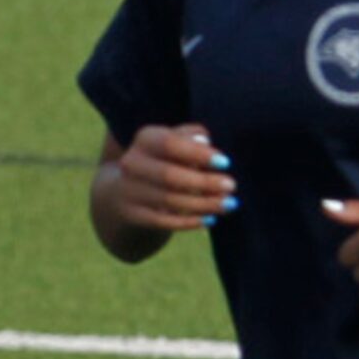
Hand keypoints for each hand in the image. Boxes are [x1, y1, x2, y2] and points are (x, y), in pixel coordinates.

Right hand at [104, 124, 236, 231]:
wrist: (127, 189)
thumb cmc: (165, 159)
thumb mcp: (176, 141)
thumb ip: (192, 137)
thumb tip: (206, 144)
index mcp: (145, 139)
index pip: (169, 144)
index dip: (198, 153)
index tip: (225, 162)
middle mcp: (132, 163)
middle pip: (169, 175)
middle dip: (204, 182)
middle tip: (231, 186)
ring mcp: (129, 191)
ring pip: (169, 200)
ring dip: (203, 204)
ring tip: (228, 204)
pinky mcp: (132, 215)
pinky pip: (164, 222)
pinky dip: (189, 222)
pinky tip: (210, 219)